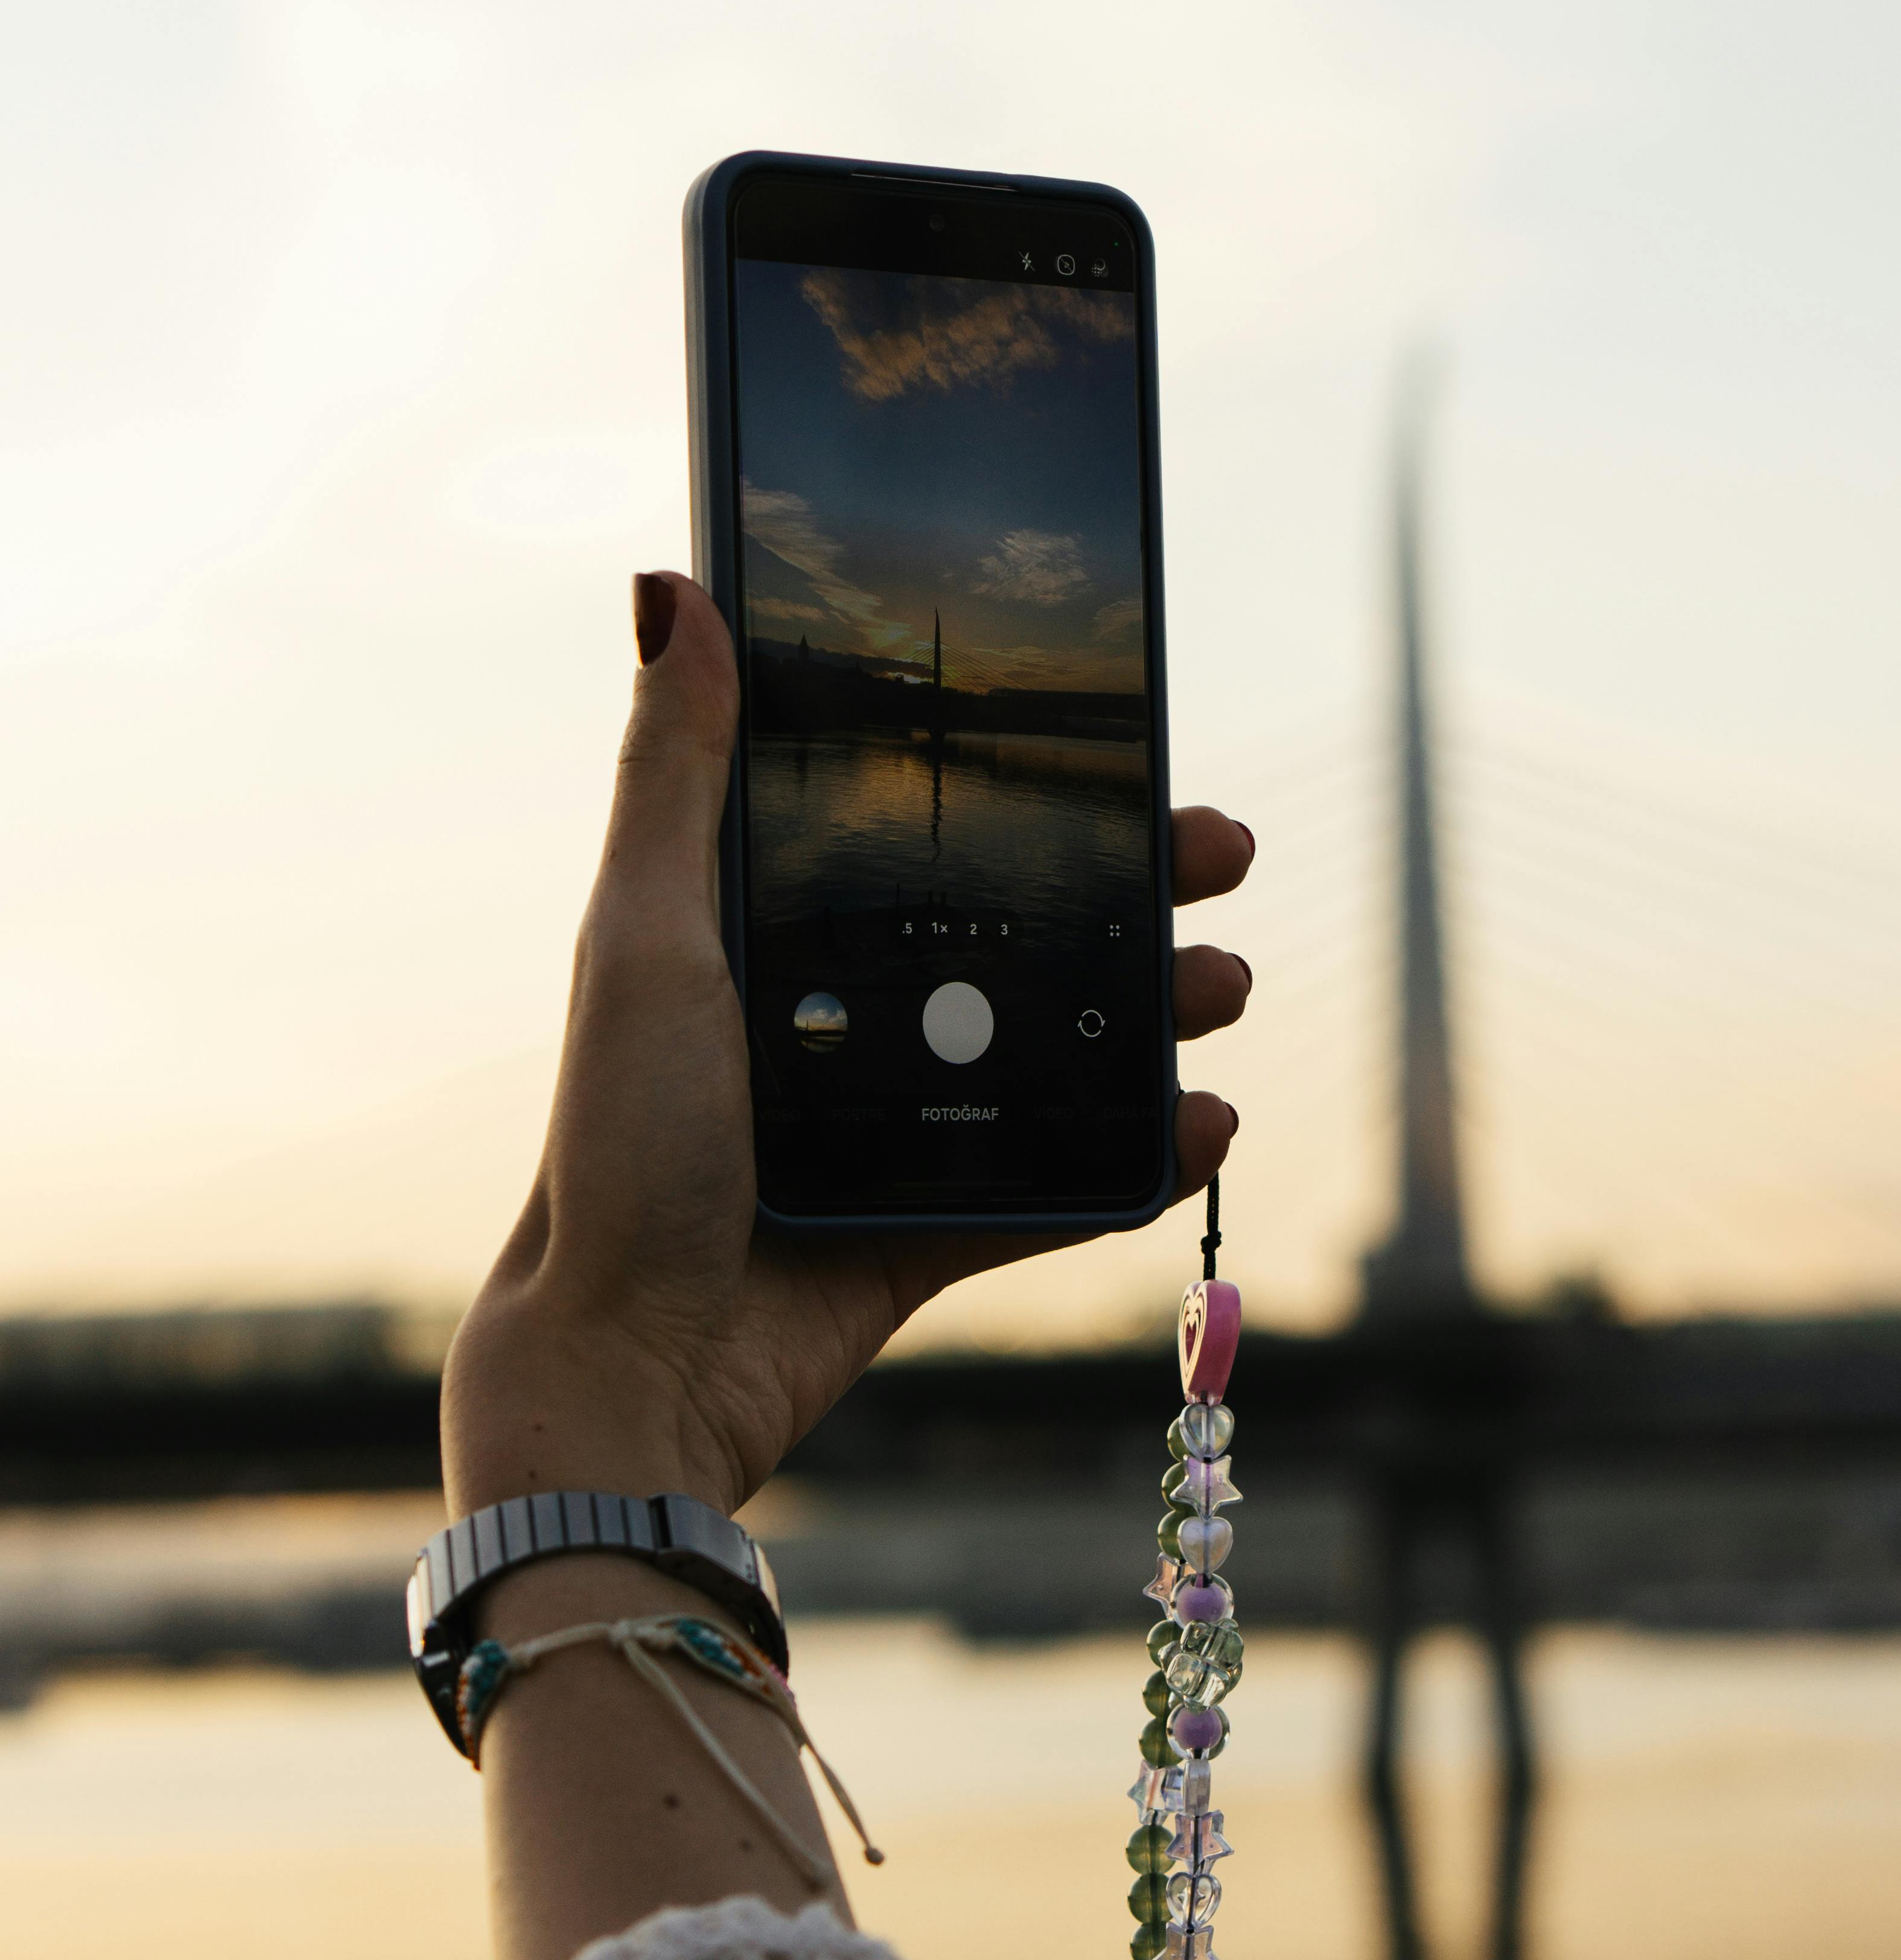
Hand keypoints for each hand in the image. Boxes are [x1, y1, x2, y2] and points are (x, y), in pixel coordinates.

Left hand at [442, 572, 1252, 1518]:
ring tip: (1224, 985)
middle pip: (1020, 930)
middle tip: (1222, 853)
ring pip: (1061, 1049)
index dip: (1026, 786)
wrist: (633, 1366)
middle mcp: (847, 1020)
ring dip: (1156, 1013)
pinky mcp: (936, 1228)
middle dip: (1131, 888)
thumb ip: (679, 779)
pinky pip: (1064, 1184)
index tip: (1120, 737)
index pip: (927, 834)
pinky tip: (1208, 1124)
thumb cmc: (617, 1150)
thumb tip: (677, 593)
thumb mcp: (647, 941)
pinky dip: (1144, 1157)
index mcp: (779, 939)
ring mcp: (900, 1127)